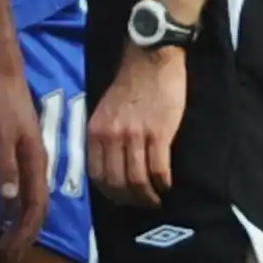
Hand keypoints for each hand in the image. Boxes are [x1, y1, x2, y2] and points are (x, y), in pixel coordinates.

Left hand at [0, 69, 52, 254]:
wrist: (3, 78)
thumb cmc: (1, 106)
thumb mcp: (0, 137)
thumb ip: (6, 167)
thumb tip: (10, 198)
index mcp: (36, 163)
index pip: (37, 206)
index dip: (27, 230)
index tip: (15, 249)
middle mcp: (38, 166)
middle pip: (36, 208)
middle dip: (25, 233)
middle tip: (9, 254)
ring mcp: (29, 161)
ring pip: (28, 200)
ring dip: (18, 223)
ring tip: (5, 242)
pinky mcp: (19, 156)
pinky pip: (20, 189)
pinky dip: (11, 206)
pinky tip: (0, 216)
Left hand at [89, 45, 184, 206]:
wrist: (151, 59)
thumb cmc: (130, 84)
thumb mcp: (104, 110)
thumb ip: (104, 135)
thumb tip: (110, 165)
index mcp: (96, 131)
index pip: (97, 175)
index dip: (110, 193)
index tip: (121, 198)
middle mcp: (112, 136)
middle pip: (117, 182)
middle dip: (129, 200)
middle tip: (141, 204)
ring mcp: (135, 136)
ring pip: (137, 180)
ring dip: (147, 196)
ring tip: (156, 199)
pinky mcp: (159, 133)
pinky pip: (158, 170)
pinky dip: (162, 183)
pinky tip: (167, 185)